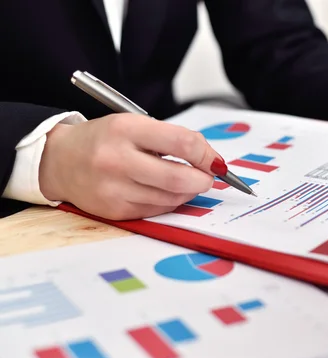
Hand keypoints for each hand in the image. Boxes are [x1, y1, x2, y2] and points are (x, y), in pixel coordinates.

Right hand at [39, 114, 223, 219]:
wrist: (60, 161)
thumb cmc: (104, 140)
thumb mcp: (134, 125)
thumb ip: (172, 138)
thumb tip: (212, 160)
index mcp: (125, 129)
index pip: (181, 143)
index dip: (207, 155)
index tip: (216, 161)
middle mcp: (116, 159)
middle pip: (179, 177)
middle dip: (203, 180)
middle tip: (208, 177)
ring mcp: (113, 188)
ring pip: (171, 198)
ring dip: (189, 192)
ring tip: (186, 182)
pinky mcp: (114, 210)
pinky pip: (157, 209)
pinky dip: (170, 201)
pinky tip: (165, 191)